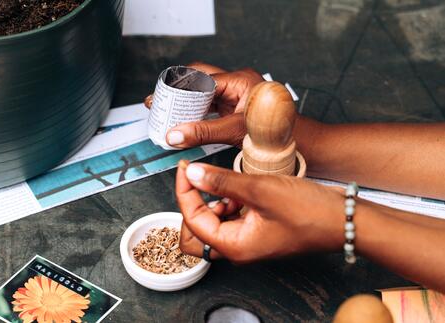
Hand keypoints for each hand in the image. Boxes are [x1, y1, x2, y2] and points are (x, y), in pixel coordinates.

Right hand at [144, 63, 264, 147]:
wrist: (292, 142)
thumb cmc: (273, 132)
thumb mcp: (235, 131)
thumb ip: (204, 133)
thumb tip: (175, 135)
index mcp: (240, 80)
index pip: (202, 80)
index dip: (179, 90)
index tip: (162, 100)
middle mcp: (236, 83)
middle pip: (199, 77)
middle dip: (178, 88)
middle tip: (159, 100)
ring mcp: (234, 93)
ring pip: (202, 91)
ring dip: (185, 101)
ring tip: (166, 110)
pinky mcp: (231, 105)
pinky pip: (208, 104)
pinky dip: (194, 111)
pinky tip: (182, 119)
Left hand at [175, 160, 345, 263]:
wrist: (345, 218)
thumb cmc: (309, 211)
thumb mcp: (260, 189)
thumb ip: (222, 181)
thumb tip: (193, 173)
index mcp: (235, 246)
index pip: (193, 221)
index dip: (184, 191)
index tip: (185, 167)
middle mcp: (238, 248)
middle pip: (196, 231)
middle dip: (193, 204)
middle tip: (197, 178)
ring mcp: (248, 240)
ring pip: (213, 223)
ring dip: (212, 201)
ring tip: (226, 183)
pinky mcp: (257, 230)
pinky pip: (231, 219)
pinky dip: (229, 202)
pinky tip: (241, 190)